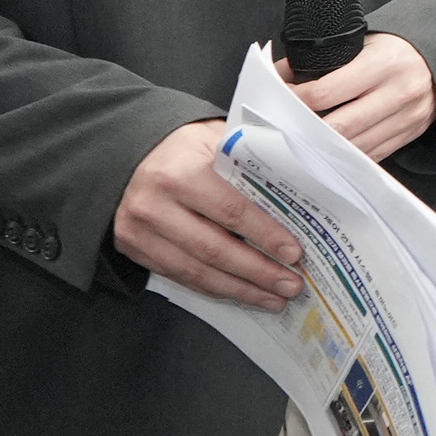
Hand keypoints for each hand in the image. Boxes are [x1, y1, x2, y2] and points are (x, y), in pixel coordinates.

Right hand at [117, 118, 304, 306]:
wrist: (128, 155)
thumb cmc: (186, 147)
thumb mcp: (218, 137)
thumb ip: (256, 153)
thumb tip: (308, 170)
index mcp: (181, 171)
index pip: (231, 210)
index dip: (265, 235)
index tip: (294, 253)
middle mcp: (155, 204)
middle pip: (214, 249)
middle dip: (258, 272)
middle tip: (291, 285)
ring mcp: (139, 231)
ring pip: (196, 271)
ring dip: (240, 289)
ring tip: (274, 298)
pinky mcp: (134, 249)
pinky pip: (180, 276)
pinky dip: (214, 288)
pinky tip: (241, 292)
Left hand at [291, 31, 435, 159]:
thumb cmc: (398, 48)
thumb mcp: (366, 42)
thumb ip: (329, 60)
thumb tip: (283, 74)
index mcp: (383, 64)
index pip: (325, 93)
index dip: (294, 100)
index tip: (278, 99)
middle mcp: (398, 93)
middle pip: (338, 127)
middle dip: (305, 129)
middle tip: (284, 126)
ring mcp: (407, 118)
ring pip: (353, 146)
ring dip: (324, 147)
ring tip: (302, 141)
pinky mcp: (411, 133)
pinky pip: (372, 154)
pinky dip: (348, 155)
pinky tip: (331, 149)